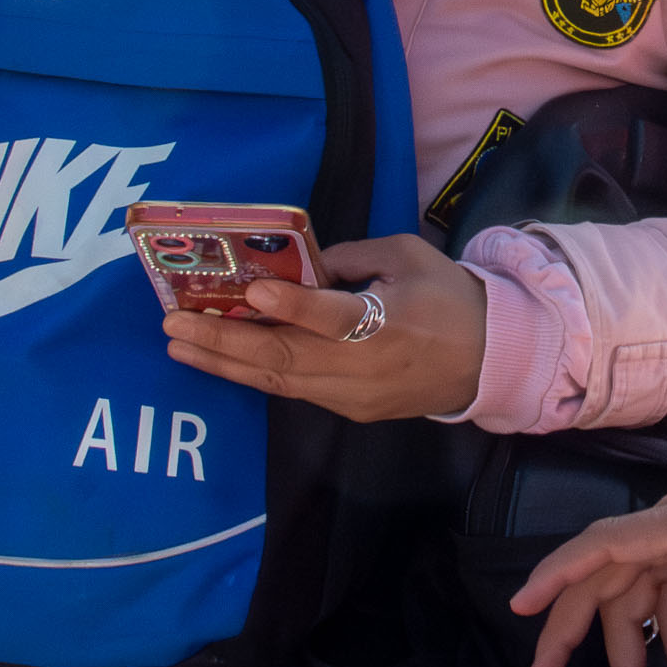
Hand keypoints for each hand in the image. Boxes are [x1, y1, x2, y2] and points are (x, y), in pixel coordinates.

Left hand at [159, 233, 482, 422]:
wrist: (492, 361)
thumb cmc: (450, 299)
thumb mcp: (407, 256)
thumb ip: (350, 256)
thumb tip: (298, 263)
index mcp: (389, 322)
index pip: (333, 318)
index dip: (292, 306)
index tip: (253, 289)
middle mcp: (365, 366)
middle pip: (286, 358)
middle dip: (224, 341)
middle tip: (175, 323)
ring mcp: (354, 396)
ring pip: (279, 382)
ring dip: (224, 364)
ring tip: (179, 345)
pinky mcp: (350, 410)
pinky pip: (294, 390)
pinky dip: (254, 373)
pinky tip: (221, 358)